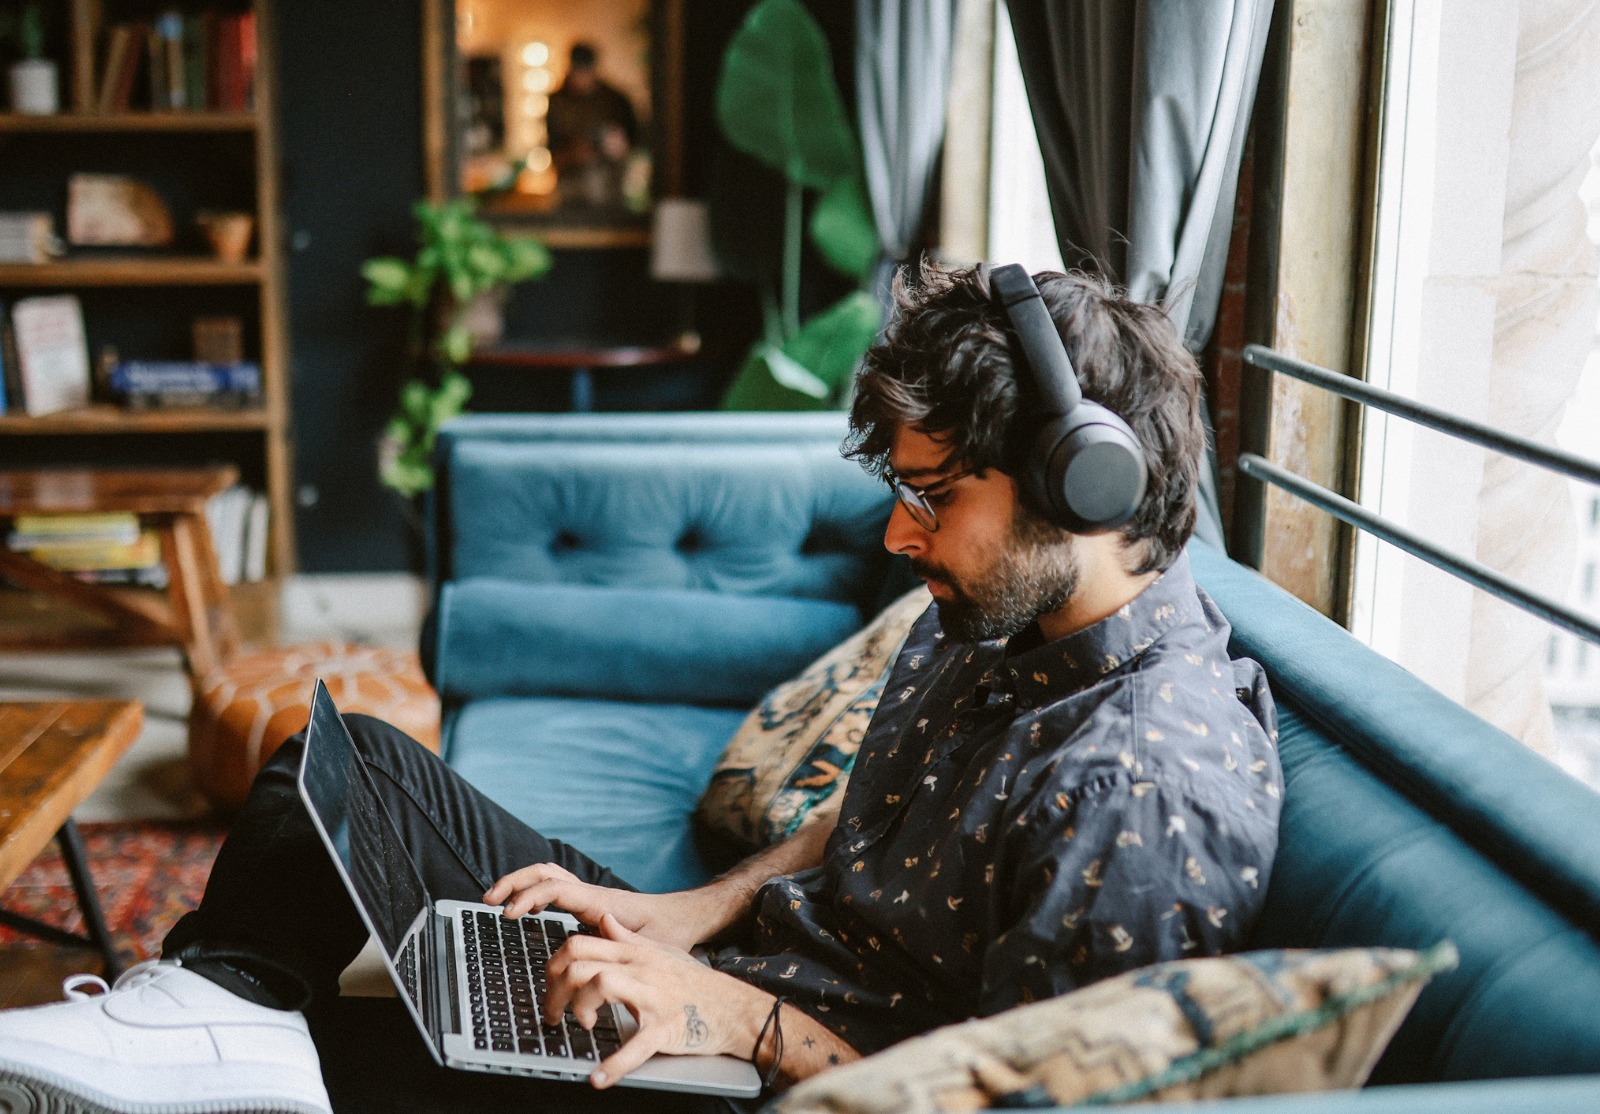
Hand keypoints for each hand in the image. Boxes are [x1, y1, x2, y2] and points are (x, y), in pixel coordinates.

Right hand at [483, 864, 719, 952]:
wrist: (685, 919)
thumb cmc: (671, 934)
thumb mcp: (650, 947)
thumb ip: (621, 946)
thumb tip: (584, 947)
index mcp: (600, 902)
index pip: (556, 887)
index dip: (528, 897)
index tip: (508, 914)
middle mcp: (592, 894)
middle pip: (546, 871)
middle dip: (515, 881)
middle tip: (490, 901)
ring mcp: (590, 896)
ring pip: (549, 875)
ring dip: (521, 883)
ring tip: (496, 901)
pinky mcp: (590, 903)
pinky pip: (556, 887)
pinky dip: (535, 891)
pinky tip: (526, 908)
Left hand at [545, 914, 767, 1088]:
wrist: (735, 1007)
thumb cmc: (697, 983)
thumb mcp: (662, 951)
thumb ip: (628, 938)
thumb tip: (603, 920)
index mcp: (635, 953)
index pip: (579, 944)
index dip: (553, 966)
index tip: (551, 987)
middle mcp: (641, 968)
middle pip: (580, 964)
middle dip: (555, 992)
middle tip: (554, 1015)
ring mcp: (653, 996)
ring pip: (600, 984)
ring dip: (578, 1009)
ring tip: (580, 1027)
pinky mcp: (666, 1027)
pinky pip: (636, 1044)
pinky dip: (614, 1064)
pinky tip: (598, 1078)